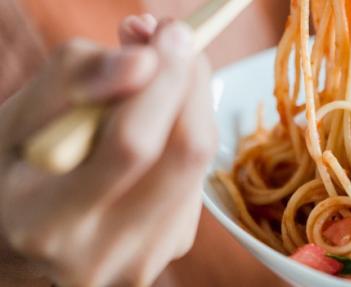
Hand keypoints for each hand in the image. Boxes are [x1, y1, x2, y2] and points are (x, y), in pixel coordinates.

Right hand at [0, 15, 216, 285]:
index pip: (132, 145)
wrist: (19, 239)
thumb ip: (74, 80)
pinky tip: (155, 130)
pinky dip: (184, 138)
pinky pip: (196, 178)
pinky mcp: (173, 247)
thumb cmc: (15, 172)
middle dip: (189, 84)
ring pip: (199, 163)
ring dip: (190, 107)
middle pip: (186, 154)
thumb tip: (145, 61)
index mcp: (49, 222)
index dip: (163, 81)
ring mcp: (145, 258)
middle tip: (175, 43)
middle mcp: (105, 253)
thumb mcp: (19, 119)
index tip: (170, 32)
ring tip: (155, 83)